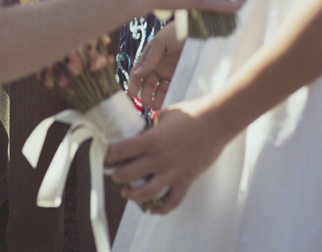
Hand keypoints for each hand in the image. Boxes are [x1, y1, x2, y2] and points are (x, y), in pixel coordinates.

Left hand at [106, 98, 227, 212]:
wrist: (217, 121)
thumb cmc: (191, 113)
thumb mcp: (164, 115)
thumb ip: (151, 127)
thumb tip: (141, 133)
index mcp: (151, 139)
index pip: (121, 151)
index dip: (109, 155)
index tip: (105, 156)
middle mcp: (160, 158)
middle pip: (129, 174)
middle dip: (117, 176)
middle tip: (113, 174)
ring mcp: (173, 171)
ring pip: (148, 193)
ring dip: (133, 196)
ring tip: (126, 193)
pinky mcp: (187, 179)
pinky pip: (173, 201)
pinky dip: (161, 209)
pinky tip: (153, 210)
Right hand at [127, 22, 183, 110]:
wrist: (202, 31)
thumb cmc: (178, 31)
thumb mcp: (161, 41)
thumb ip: (149, 58)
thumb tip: (137, 74)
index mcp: (150, 56)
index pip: (138, 72)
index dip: (133, 83)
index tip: (131, 94)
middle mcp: (159, 65)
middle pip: (148, 83)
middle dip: (145, 94)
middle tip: (145, 104)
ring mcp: (170, 72)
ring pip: (159, 89)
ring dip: (156, 99)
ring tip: (155, 107)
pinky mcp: (182, 78)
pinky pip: (173, 90)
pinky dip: (168, 98)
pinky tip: (167, 103)